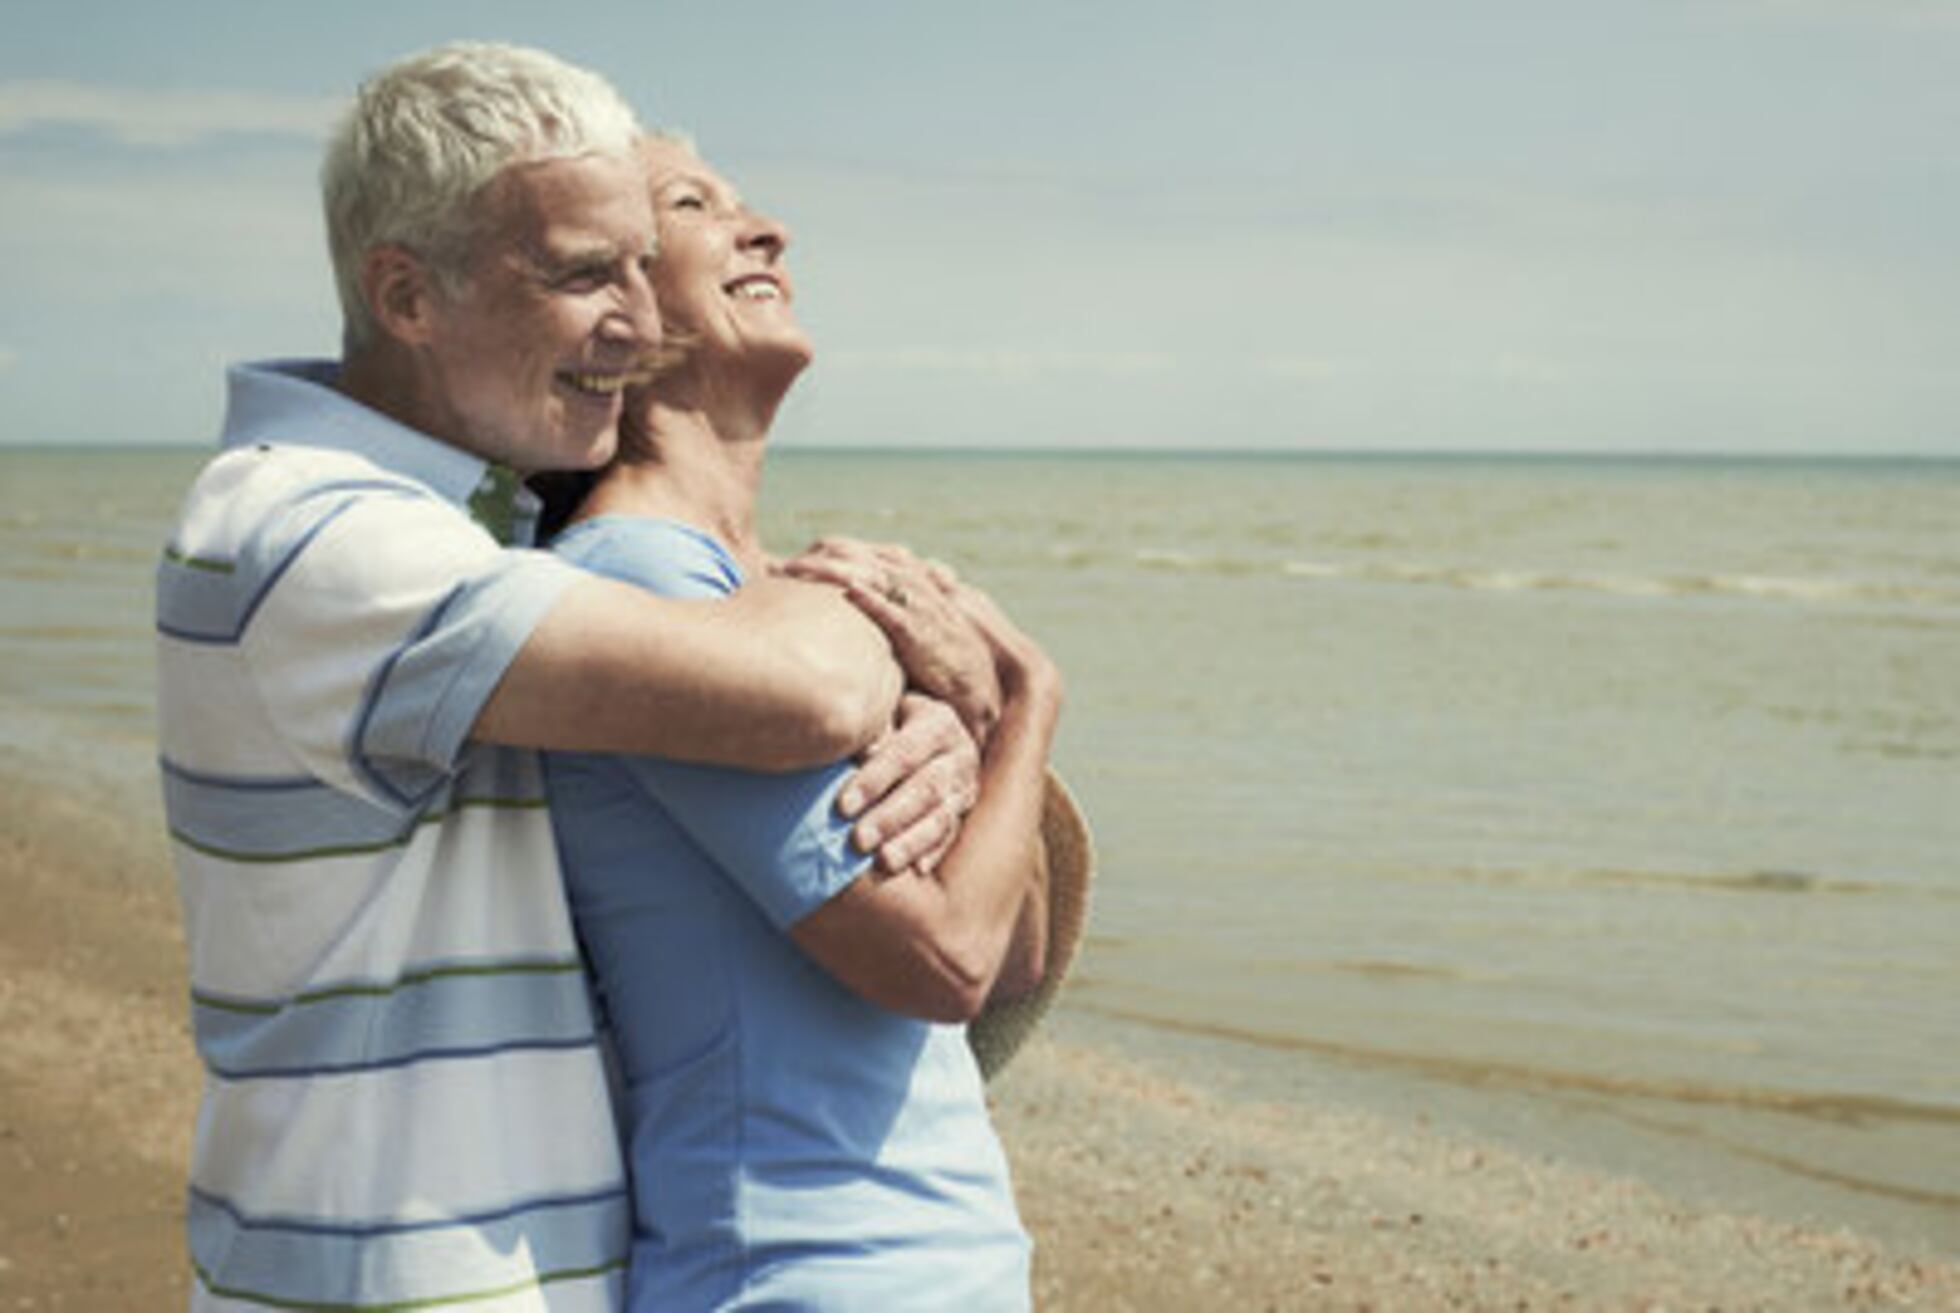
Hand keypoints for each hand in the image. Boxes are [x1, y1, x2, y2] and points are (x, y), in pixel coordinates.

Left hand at [779, 538, 1001, 741]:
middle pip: (856, 557)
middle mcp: (909, 583)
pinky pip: (893, 611)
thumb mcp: (904, 624)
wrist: (973, 682)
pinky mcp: (920, 632)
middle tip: (778, 567)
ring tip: (796, 572)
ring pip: (869, 576)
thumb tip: (834, 611)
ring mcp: (916, 605)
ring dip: (831, 572)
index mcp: (903, 576)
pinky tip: (849, 592)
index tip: (784, 564)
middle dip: (816, 559)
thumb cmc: (933, 656)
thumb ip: (876, 610)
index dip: (820, 554)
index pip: (856, 552)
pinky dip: (872, 599)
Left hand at [837, 694, 980, 873]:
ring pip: (942, 816)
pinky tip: (917, 870)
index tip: (842, 806)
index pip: (904, 753)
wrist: (925, 726)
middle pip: (926, 789)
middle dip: (891, 817)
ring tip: (884, 861)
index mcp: (938, 722)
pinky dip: (934, 852)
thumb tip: (858, 754)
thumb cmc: (890, 720)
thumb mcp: (884, 713)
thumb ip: (873, 731)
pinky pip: (951, 835)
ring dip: (911, 841)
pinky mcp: (965, 812)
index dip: (874, 780)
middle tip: (859, 841)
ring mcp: (965, 786)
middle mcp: (959, 754)